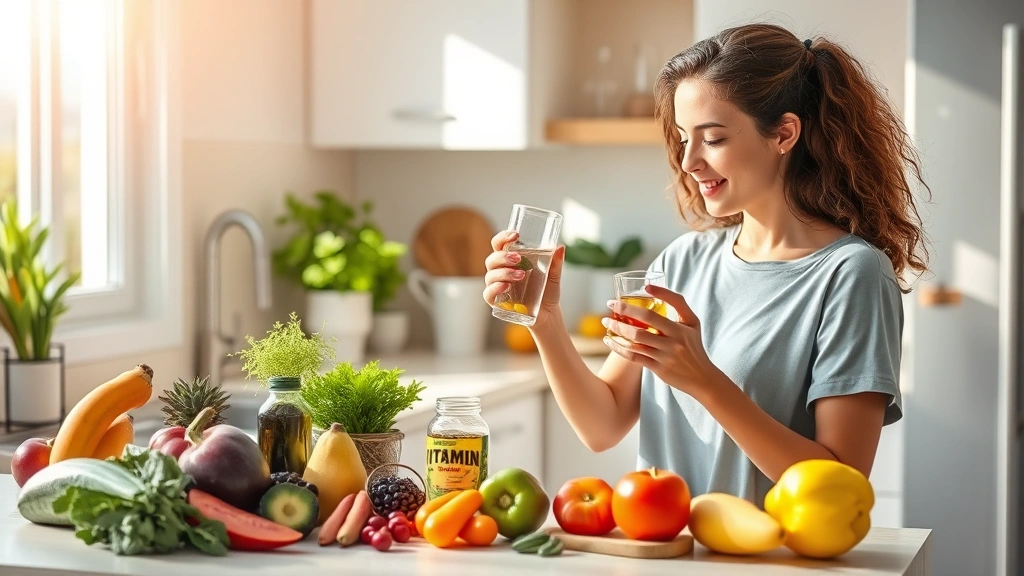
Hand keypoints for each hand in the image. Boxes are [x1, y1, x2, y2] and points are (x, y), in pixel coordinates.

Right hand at [481, 230, 565, 329]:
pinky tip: (506, 286)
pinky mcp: (497, 302)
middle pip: (492, 259)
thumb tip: (560, 247)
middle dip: (503, 257)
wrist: (549, 314)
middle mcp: (501, 271)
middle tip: (518, 258)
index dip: (503, 237)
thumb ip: (556, 262)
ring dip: (503, 273)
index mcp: (511, 261)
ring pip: (490, 275)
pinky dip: (495, 289)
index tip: (515, 235)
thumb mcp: (554, 276)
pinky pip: (488, 294)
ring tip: (520, 275)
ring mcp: (497, 286)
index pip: (499, 245)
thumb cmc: (547, 291)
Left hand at [602, 284, 722, 398]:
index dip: (647, 299)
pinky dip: (619, 348)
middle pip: (642, 326)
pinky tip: (609, 341)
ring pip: (635, 341)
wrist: (702, 378)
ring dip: (617, 330)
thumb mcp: (692, 323)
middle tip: (610, 304)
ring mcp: (665, 356)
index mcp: (681, 328)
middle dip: (622, 313)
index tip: (633, 292)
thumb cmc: (694, 345)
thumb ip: (678, 304)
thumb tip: (652, 288)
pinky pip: (634, 357)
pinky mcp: (658, 369)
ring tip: (606, 322)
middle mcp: (673, 342)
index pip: (661, 310)